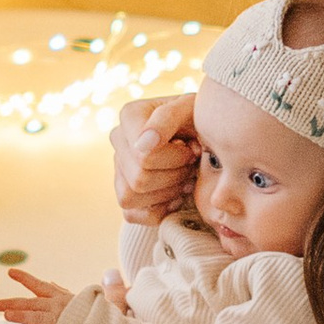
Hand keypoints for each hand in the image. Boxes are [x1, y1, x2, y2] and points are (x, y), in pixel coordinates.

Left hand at [0, 273, 72, 323]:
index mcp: (58, 297)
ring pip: (35, 318)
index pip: (39, 285)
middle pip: (30, 303)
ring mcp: (57, 321)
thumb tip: (48, 282)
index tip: (10, 272)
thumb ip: (59, 291)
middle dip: (11, 302)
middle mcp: (56, 307)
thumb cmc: (88, 314)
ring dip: (20, 315)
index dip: (25, 278)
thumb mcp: (75, 299)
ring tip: (5, 315)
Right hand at [110, 95, 198, 226]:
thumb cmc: (199, 120)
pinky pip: (131, 214)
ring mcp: (118, 166)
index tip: (193, 149)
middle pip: (138, 179)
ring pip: (130, 197)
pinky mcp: (124, 190)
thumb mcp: (191, 109)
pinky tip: (177, 193)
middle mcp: (118, 139)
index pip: (144, 157)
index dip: (175, 159)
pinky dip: (159, 208)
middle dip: (175, 176)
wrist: (206, 134)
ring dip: (167, 192)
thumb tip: (142, 146)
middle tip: (192, 164)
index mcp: (130, 115)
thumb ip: (167, 118)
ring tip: (185, 176)